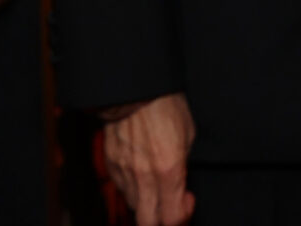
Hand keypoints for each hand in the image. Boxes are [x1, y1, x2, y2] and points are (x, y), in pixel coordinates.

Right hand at [99, 95, 194, 225]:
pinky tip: (141, 170)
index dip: (183, 214)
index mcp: (168, 171)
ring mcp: (125, 173)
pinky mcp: (111, 165)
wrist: (134, 88)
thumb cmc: (166, 106)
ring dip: (147, 201)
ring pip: (134, 206)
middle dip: (161, 219)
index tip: (188, 198)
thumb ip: (183, 165)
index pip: (172, 219)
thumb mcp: (188, 135)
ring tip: (156, 182)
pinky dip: (133, 186)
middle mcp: (144, 178)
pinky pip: (122, 188)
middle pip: (148, 224)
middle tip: (171, 204)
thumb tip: (181, 183)